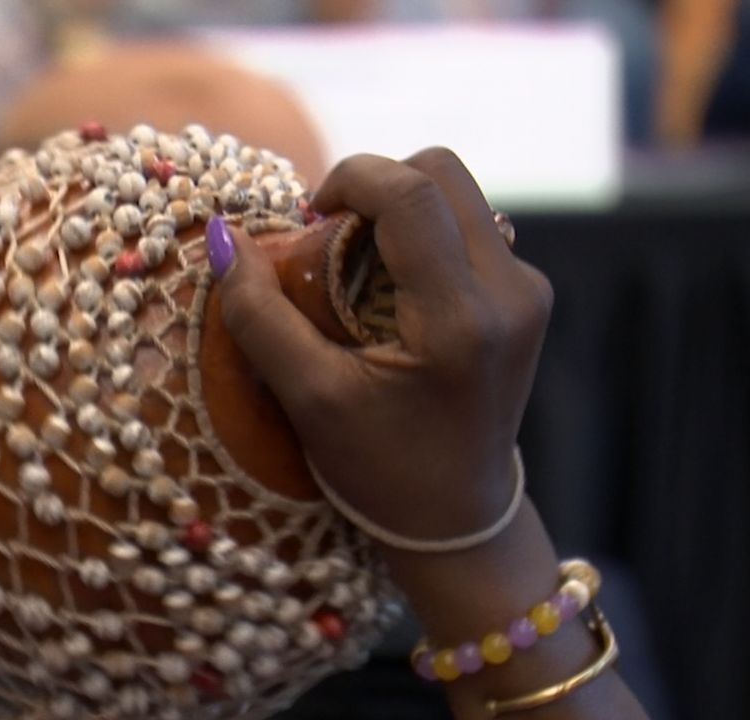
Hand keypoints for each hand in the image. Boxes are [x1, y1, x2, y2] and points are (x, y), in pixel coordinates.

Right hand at [213, 148, 553, 540]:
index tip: (308, 218)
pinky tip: (390, 295)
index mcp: (460, 319)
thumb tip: (223, 236)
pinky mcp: (526, 294)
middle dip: (374, 187)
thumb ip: (259, 315)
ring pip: (455, 194)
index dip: (349, 178)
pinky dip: (418, 238)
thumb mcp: (309, 399)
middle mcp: (510, 292)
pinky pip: (467, 226)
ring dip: (396, 211)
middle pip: (439, 171)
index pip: (411, 193)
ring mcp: (527, 290)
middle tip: (330, 241)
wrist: (457, 519)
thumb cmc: (378, 469)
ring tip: (358, 274)